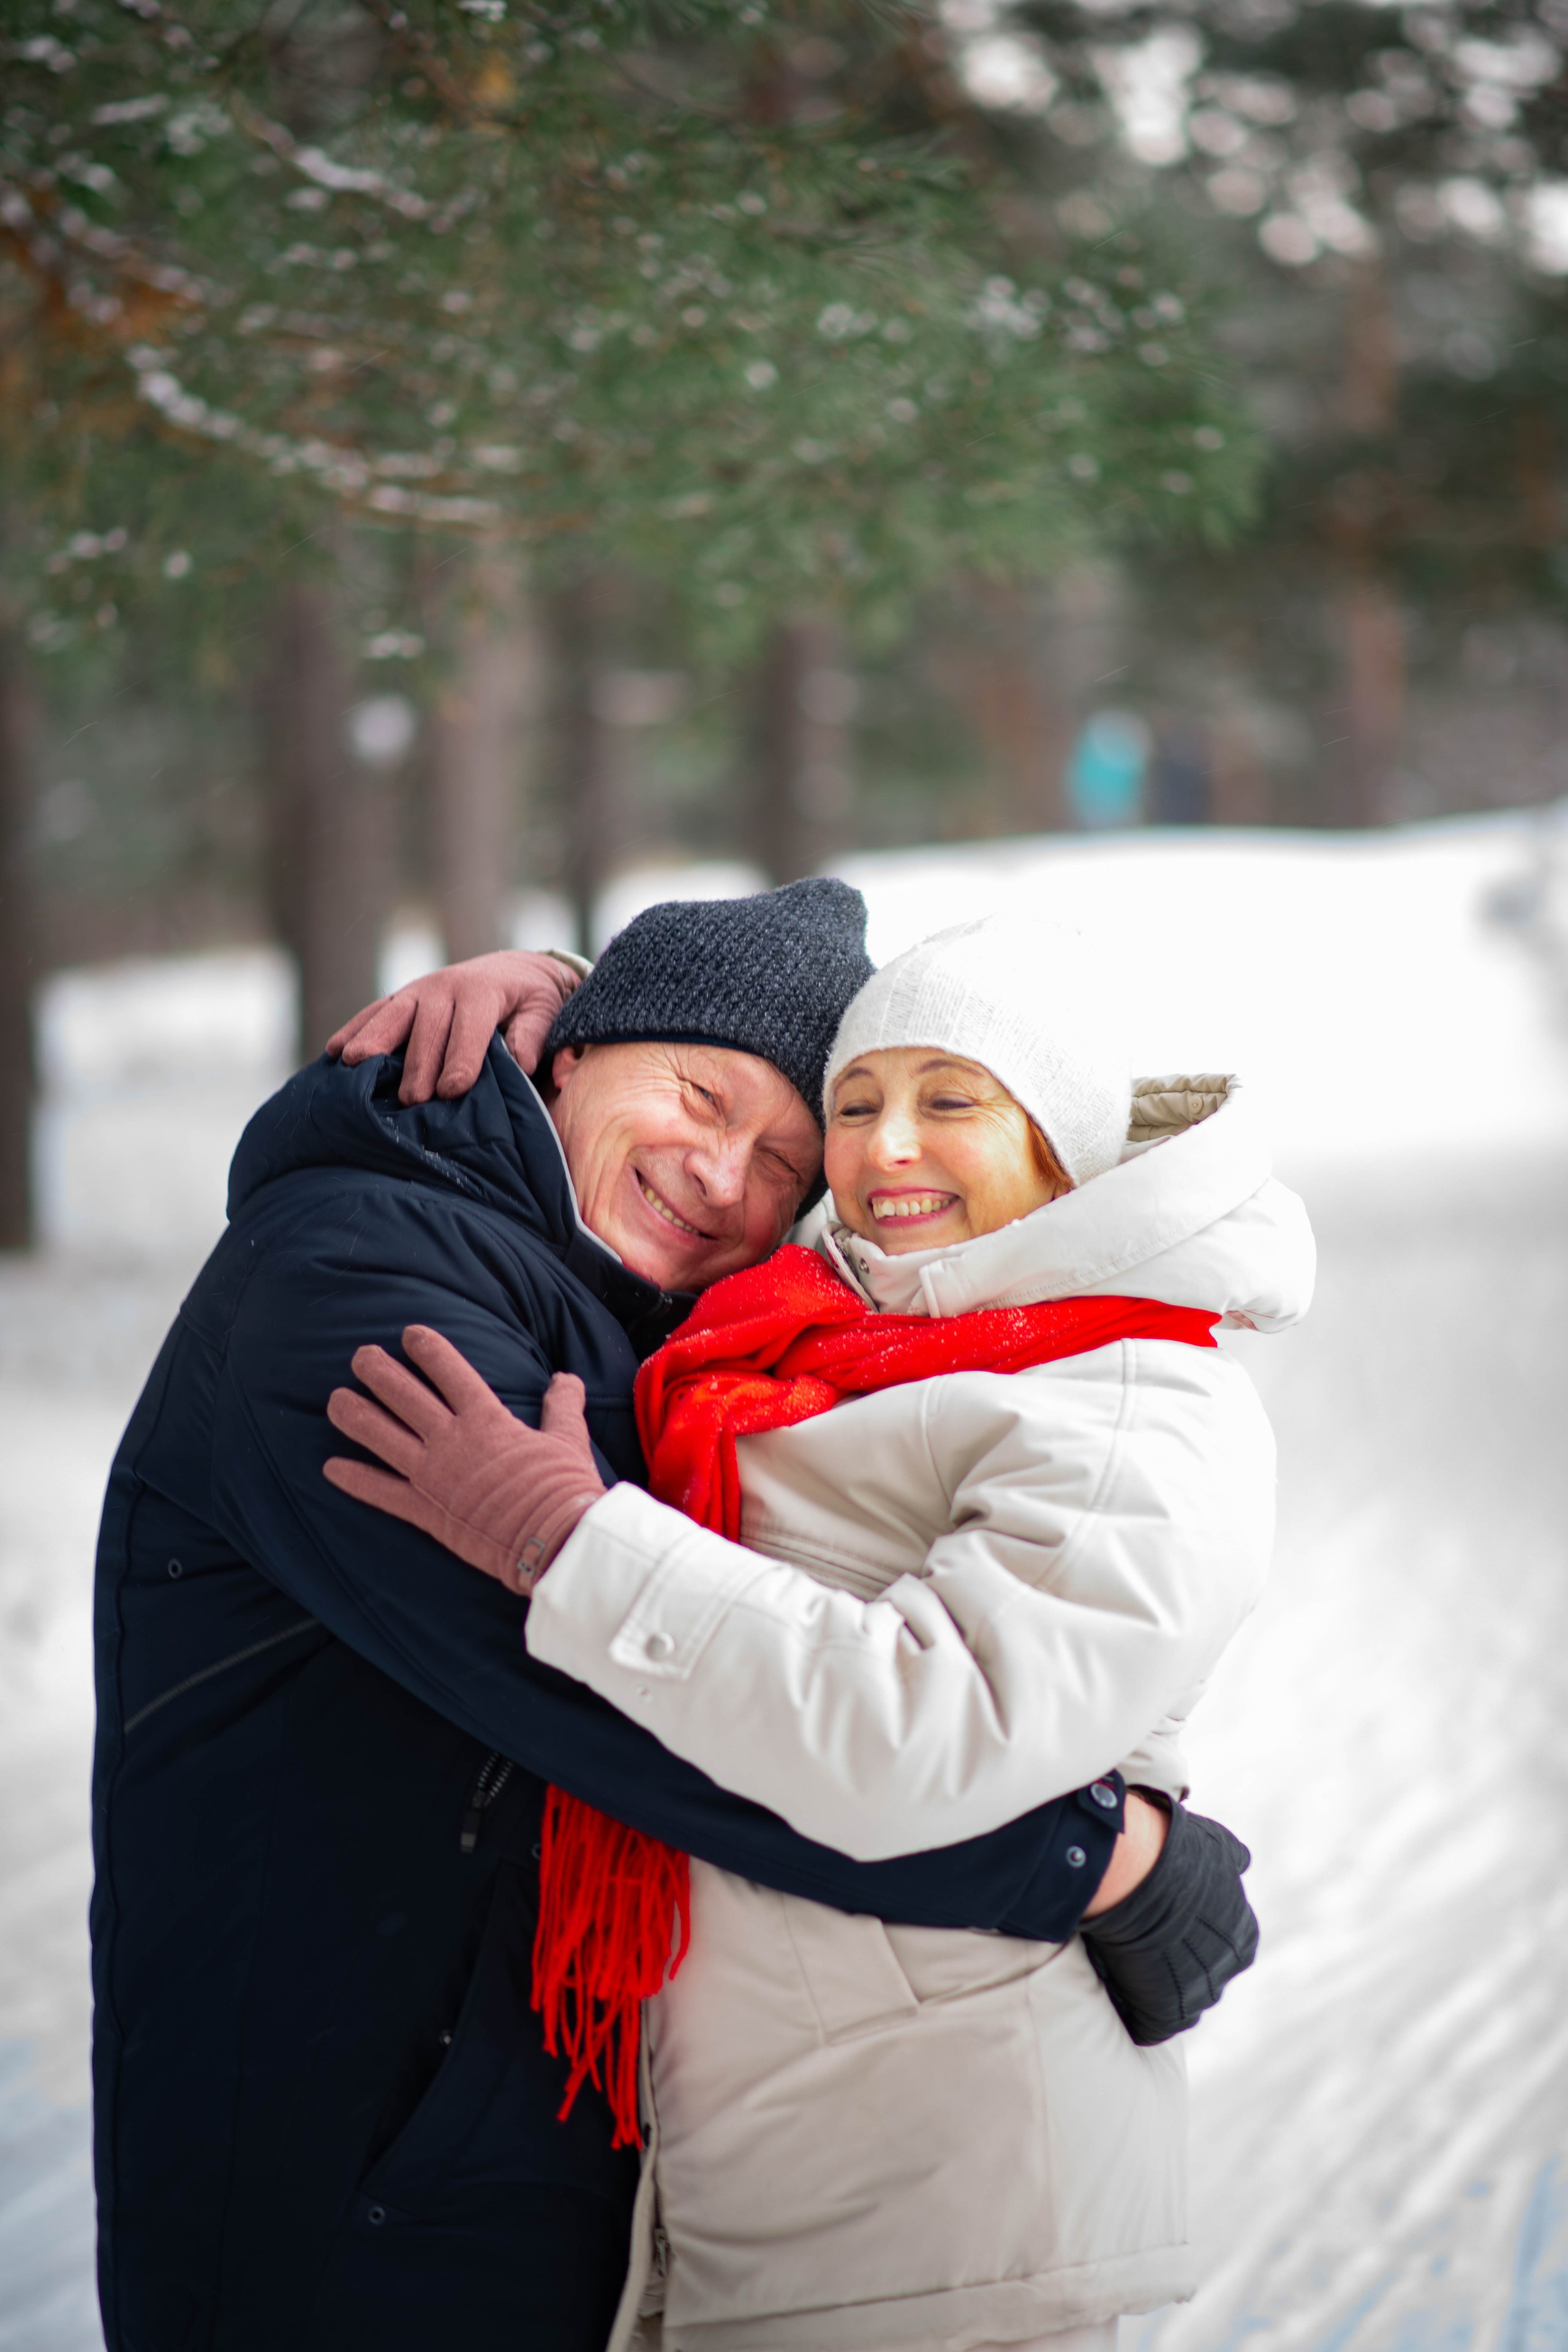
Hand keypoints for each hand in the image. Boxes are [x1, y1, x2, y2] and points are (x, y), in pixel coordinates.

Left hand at [324, 1325, 606, 1592]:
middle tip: (359, 1356)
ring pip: (382, 1437)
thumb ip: (563, 1405)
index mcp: (487, 1418)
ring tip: (334, 1400)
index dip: (427, 1349)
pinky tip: (330, 1468)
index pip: (449, 1371)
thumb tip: (567, 1378)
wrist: (553, 1539)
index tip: (409, 1333)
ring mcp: (433, 1475)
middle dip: (379, 1372)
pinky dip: (355, 1480)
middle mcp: (452, 1440)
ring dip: (355, 1416)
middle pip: (405, 1397)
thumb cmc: (564, 1488)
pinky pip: (381, 1492)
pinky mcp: (426, 1510)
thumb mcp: (568, 1439)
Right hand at [326, 949, 585, 1104]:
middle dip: (418, 1064)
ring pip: (392, 1015)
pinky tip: (334, 1050)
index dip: (461, 1059)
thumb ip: (533, 1035)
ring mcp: (418, 991)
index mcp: (482, 992)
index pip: (469, 1028)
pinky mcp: (402, 999)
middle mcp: (445, 987)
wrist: (515, 970)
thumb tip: (523, 1063)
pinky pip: (375, 1013)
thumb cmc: (532, 1002)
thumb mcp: (545, 1012)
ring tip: (353, 1065)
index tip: (452, 1091)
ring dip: (372, 1040)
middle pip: (427, 1028)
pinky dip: (354, 1029)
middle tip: (411, 1100)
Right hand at [1080, 1799, 1258, 2045]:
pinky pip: (1152, 2024)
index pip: (1223, 1943)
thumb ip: (1231, 1857)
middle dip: (1178, 1962)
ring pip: (1178, 1999)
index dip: (1193, 1932)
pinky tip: (1117, 1988)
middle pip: (1203, 1974)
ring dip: (1155, 1985)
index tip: (1167, 1920)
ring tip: (1123, 1960)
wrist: (1136, 1871)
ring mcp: (1199, 1995)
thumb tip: (1242, 1861)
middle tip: (1143, 1940)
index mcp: (1243, 1934)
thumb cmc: (1172, 1851)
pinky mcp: (1167, 2014)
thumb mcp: (1215, 1844)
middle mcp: (1228, 1969)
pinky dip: (1135, 2011)